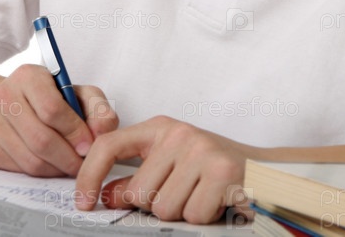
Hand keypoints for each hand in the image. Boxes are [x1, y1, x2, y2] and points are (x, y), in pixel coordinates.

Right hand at [0, 64, 117, 176]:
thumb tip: (101, 132)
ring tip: (71, 165)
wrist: (10, 101)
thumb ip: (98, 108)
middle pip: (41, 139)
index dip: (74, 132)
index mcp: (28, 76)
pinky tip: (53, 164)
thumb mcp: (78, 92)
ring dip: (57, 169)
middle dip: (68, 157)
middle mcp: (4, 96)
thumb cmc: (50, 96)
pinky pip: (21, 170)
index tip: (89, 145)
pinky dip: (43, 173)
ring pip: (31, 160)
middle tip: (84, 163)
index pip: (52, 109)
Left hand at [75, 116, 253, 223]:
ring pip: (164, 209)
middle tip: (182, 193)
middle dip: (156, 205)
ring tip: (199, 196)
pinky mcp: (221, 172)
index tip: (83, 202)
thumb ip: (137, 176)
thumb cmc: (211, 166)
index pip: (109, 145)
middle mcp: (178, 134)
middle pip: (139, 193)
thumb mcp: (170, 162)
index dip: (89, 175)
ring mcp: (200, 151)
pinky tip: (215, 201)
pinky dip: (203, 217)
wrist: (261, 168)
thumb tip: (106, 195)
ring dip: (181, 213)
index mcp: (160, 127)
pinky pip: (193, 215)